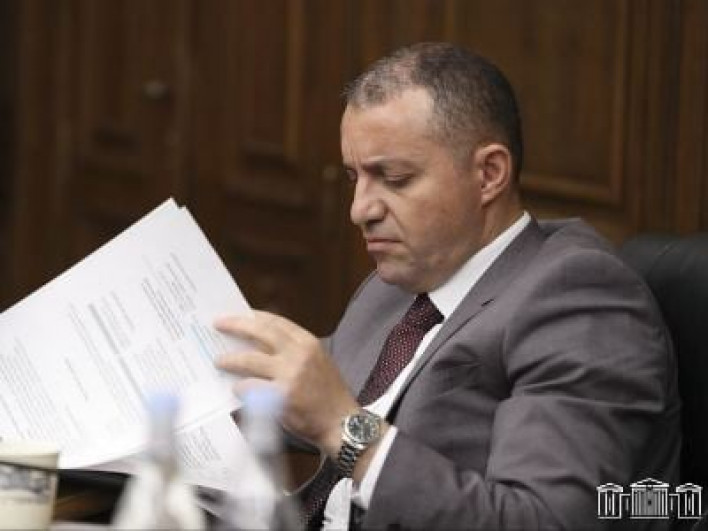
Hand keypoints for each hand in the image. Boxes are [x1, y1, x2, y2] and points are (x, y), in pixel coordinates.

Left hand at [214, 311, 359, 455]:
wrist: (342, 423)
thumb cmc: (329, 395)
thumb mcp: (318, 362)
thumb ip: (294, 351)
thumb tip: (259, 344)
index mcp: (308, 343)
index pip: (277, 322)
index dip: (255, 316)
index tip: (240, 313)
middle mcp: (299, 354)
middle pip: (260, 332)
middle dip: (236, 325)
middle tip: (219, 324)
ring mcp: (290, 374)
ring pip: (249, 359)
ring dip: (230, 359)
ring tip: (220, 361)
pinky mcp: (281, 396)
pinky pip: (250, 387)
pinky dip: (240, 387)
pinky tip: (236, 389)